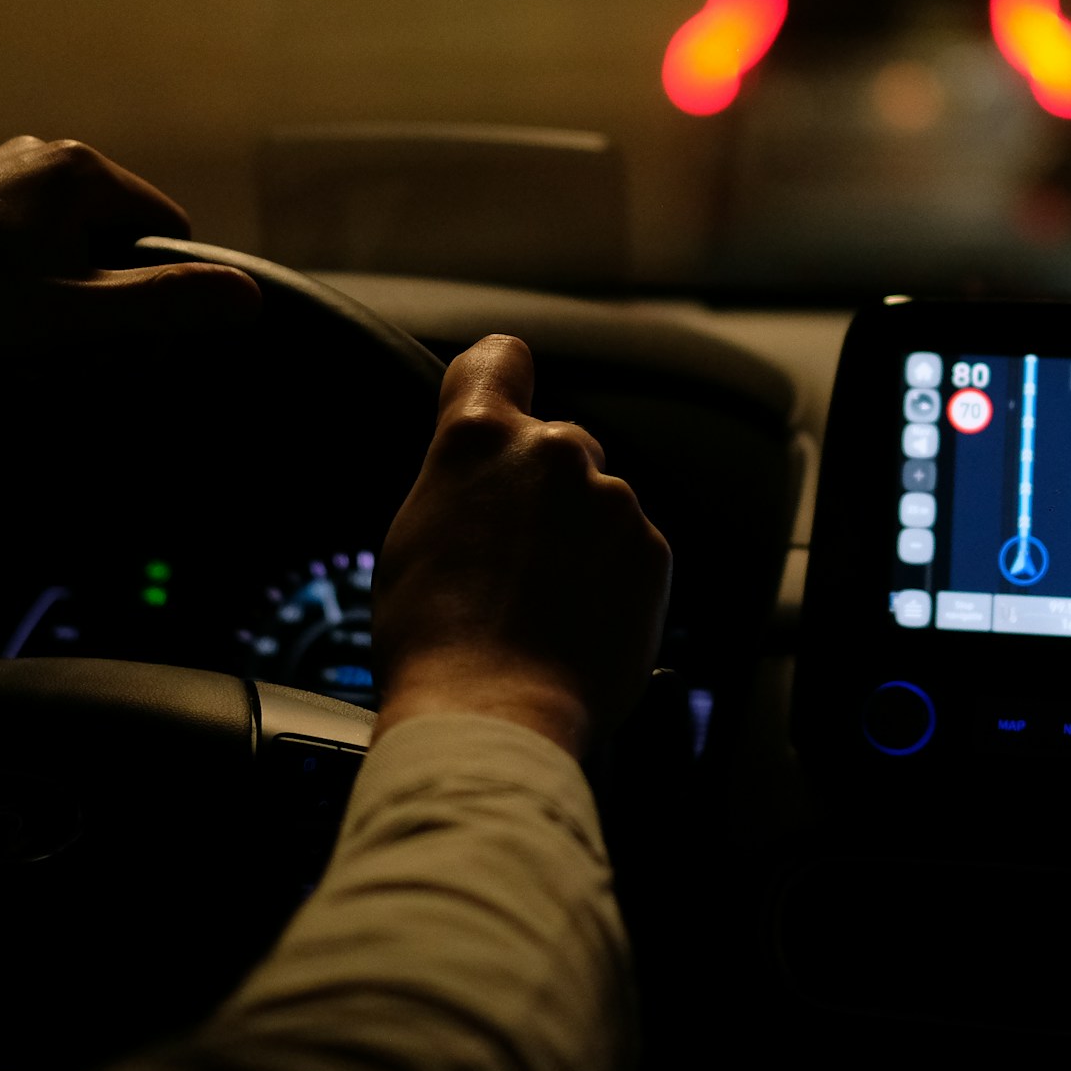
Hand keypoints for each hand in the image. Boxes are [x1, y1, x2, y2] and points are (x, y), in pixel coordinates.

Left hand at [0, 137, 258, 416]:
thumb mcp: (73, 315)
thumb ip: (164, 303)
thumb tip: (248, 296)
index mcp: (77, 168)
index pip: (167, 229)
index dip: (158, 293)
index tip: (122, 341)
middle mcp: (35, 154)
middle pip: (113, 239)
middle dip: (103, 299)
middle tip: (64, 351)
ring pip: (61, 247)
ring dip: (56, 299)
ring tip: (14, 342)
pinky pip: (13, 248)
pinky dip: (11, 288)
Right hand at [372, 335, 670, 757]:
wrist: (493, 713)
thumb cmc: (434, 637)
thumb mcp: (418, 531)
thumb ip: (463, 482)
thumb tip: (484, 487)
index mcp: (479, 438)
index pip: (500, 357)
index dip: (501, 377)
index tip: (505, 396)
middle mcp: (552, 451)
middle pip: (556, 447)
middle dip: (543, 490)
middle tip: (512, 558)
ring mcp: (611, 500)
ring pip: (598, 505)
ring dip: (581, 540)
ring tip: (543, 606)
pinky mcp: (653, 550)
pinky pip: (631, 552)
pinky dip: (613, 579)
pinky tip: (577, 624)